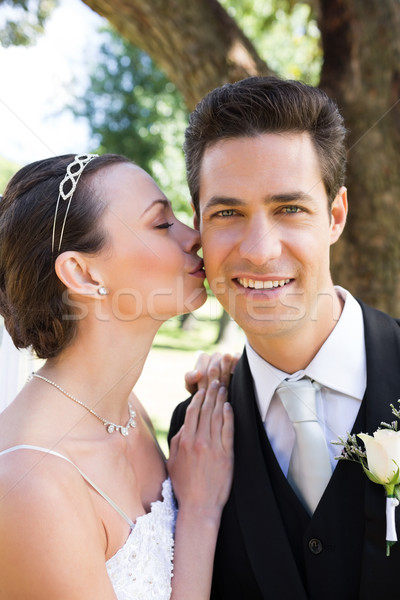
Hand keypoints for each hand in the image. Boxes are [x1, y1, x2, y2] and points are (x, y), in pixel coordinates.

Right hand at [167, 380, 233, 518]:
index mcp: (184, 442)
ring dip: (220, 400)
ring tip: (223, 387)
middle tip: (214, 380)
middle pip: (206, 410)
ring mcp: (213, 447)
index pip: (192, 413)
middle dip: (210, 393)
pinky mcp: (226, 454)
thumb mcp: (172, 462)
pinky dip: (228, 416)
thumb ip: (176, 441)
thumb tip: (184, 426)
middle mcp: (199, 442)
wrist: (200, 506)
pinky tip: (229, 406)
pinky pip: (228, 430)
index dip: (197, 398)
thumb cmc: (184, 486)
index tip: (201, 388)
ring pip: (217, 417)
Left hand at [185, 352, 239, 394]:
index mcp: (203, 359)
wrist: (216, 397)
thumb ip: (190, 378)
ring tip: (223, 386)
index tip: (204, 394)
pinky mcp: (238, 359)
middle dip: (213, 383)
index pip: (202, 370)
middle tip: (214, 394)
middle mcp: (215, 356)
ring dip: (224, 374)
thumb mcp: (192, 385)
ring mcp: (227, 356)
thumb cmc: (202, 390)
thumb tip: (197, 373)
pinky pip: (237, 357)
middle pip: (213, 368)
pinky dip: (235, 363)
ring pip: (225, 359)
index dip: (203, 383)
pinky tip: (233, 372)